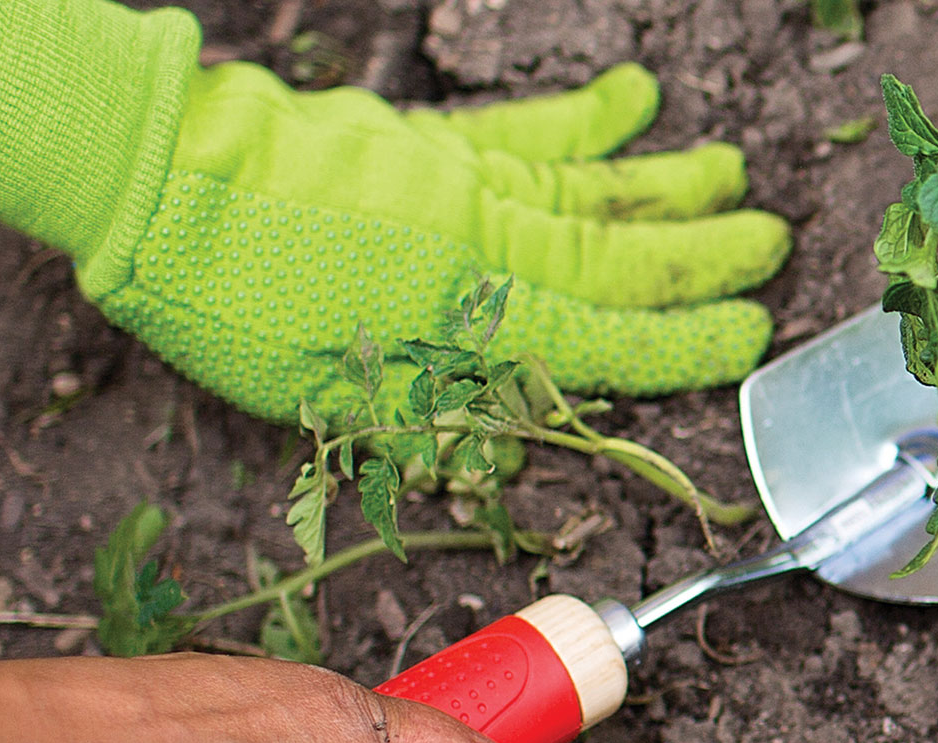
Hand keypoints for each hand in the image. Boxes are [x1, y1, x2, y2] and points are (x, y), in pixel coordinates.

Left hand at [0, 0, 787, 426]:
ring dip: (666, 182)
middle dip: (701, 252)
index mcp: (472, 321)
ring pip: (589, 183)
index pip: (607, 338)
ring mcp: (462, 181)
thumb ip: (429, 413)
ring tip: (731, 173)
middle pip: (619, 251)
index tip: (744, 334)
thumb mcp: (332, 398)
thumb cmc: (235, 307)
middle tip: (770, 246)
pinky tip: (634, 100)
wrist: (167, 189)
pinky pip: (525, 126)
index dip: (683, 342)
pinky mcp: (429, 139)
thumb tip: (502, 447)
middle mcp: (486, 246)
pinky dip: (584, 116)